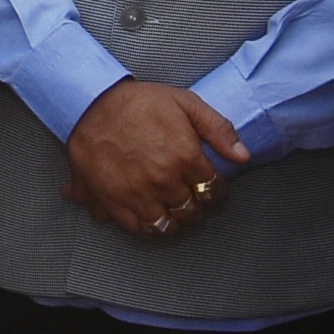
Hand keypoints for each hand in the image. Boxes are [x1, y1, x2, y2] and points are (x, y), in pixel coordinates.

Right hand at [63, 79, 249, 235]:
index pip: (213, 190)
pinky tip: (152, 219)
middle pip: (192, 212)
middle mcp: (163, 181)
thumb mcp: (185, 102)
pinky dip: (149, 231)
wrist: (91, 103)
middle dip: (197, 207)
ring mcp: (138, 195)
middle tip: (193, 198)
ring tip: (175, 211)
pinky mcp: (114, 202)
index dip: (216, 189)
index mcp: (185, 157)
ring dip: (176, 222)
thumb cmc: (138, 102)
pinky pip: (138, 230)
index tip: (211, 186)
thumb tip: (243, 155)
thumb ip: (218, 129)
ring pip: (168, 226)